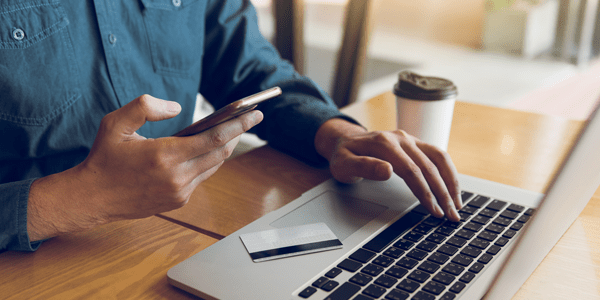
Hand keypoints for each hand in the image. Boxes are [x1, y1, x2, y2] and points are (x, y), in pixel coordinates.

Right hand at [27, 94, 262, 240]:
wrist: (92, 198)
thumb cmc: (104, 157)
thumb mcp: (116, 123)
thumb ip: (145, 106)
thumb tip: (176, 108)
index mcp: (165, 156)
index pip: (214, 139)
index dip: (238, 125)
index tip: (255, 114)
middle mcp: (177, 177)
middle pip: (220, 153)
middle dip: (237, 134)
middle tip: (250, 118)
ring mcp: (179, 192)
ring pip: (213, 166)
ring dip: (223, 149)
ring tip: (231, 131)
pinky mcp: (178, 201)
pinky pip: (201, 177)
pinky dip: (207, 162)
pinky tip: (208, 149)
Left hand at [315, 119, 461, 220]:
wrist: (344, 140)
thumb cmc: (343, 155)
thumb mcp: (344, 164)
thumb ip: (364, 167)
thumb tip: (388, 171)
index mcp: (384, 144)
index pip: (412, 171)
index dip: (425, 192)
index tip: (434, 210)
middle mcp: (401, 138)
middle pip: (429, 167)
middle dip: (443, 193)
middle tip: (451, 215)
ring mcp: (409, 139)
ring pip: (439, 158)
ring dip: (451, 181)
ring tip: (458, 204)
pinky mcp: (415, 143)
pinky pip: (437, 155)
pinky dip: (448, 171)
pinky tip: (453, 187)